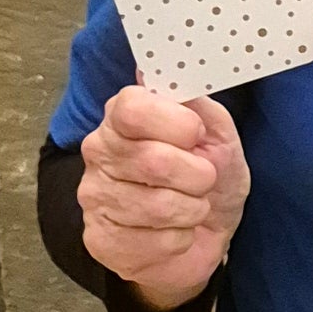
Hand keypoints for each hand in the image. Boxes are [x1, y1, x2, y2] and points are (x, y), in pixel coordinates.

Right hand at [79, 84, 249, 309]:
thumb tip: (169, 69)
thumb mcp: (217, 135)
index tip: (196, 134)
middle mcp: (99, 153)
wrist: (204, 238)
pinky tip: (173, 233)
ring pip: (158, 206)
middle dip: (198, 175)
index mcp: (121, 118)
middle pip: (153, 160)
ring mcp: (95, 198)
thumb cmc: (207, 180)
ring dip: (192, 209)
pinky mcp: (101, 241)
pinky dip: (180, 239)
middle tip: (203, 179)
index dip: (175, 123)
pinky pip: (155, 242)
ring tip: (190, 207)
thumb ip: (198, 104)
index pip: (132, 108)